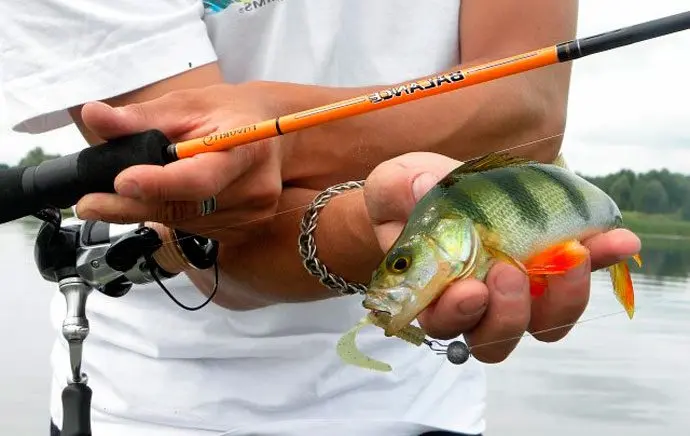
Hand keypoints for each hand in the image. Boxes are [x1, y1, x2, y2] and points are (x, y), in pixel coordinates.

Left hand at [74, 83, 283, 244]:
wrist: (274, 136)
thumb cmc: (231, 114)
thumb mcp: (187, 103)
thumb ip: (140, 117)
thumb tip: (95, 116)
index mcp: (247, 147)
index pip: (201, 178)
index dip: (160, 184)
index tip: (121, 181)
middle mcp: (255, 189)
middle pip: (185, 208)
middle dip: (133, 206)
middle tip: (91, 203)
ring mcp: (253, 215)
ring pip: (185, 223)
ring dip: (149, 211)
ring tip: (129, 191)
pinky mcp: (245, 230)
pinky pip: (195, 229)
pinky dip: (170, 216)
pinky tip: (164, 198)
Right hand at [364, 152, 640, 363]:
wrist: (446, 182)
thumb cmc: (410, 193)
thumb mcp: (394, 183)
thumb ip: (399, 189)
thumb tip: (423, 185)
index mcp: (433, 294)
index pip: (443, 324)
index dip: (456, 316)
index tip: (469, 289)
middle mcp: (478, 304)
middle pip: (497, 338)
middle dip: (508, 314)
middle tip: (509, 272)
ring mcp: (521, 290)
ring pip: (546, 324)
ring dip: (564, 299)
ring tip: (570, 254)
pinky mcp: (554, 266)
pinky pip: (582, 275)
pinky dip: (603, 260)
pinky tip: (616, 240)